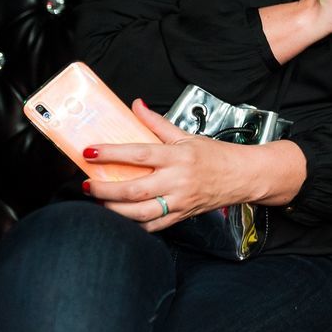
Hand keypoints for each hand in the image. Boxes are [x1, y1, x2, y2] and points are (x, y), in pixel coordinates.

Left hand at [83, 99, 302, 231]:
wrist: (244, 176)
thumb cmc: (217, 155)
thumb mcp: (187, 135)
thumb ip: (157, 123)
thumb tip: (136, 105)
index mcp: (179, 156)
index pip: (139, 154)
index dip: (111, 153)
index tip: (89, 151)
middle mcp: (178, 180)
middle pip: (134, 189)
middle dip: (104, 189)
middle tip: (87, 184)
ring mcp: (179, 201)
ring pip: (140, 212)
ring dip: (114, 209)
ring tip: (99, 202)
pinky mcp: (182, 215)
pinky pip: (153, 226)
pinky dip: (133, 225)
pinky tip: (121, 218)